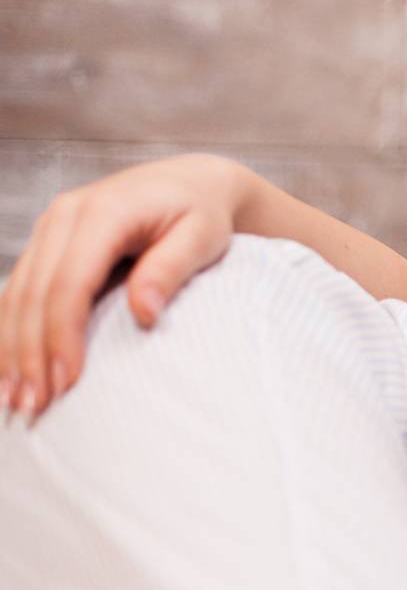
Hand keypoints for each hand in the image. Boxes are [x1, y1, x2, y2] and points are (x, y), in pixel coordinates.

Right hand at [0, 153, 246, 421]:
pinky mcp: (48, 241)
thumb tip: (144, 313)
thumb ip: (170, 270)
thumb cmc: (204, 213)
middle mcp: (65, 216)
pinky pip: (19, 290)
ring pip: (16, 294)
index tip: (66, 382)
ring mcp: (51, 226)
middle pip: (34, 294)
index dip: (63, 336)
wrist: (193, 182)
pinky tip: (9, 367)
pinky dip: (10, 330)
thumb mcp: (202, 237)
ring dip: (10, 348)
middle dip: (29, 354)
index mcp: (103, 212)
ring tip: (13, 399)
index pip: (70, 284)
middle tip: (32, 407)